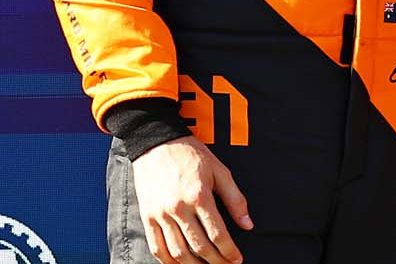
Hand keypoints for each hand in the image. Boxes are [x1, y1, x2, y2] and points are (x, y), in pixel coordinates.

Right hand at [129, 136, 252, 263]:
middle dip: (216, 261)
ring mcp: (160, 214)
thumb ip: (235, 199)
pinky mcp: (147, 217)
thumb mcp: (220, 171)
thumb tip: (248, 224)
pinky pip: (156, 247)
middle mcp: (178, 208)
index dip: (229, 251)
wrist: (156, 142)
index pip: (217, 233)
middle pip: (199, 246)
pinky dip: (168, 262)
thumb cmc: (191, 154)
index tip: (237, 260)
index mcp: (199, 195)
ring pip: (177, 252)